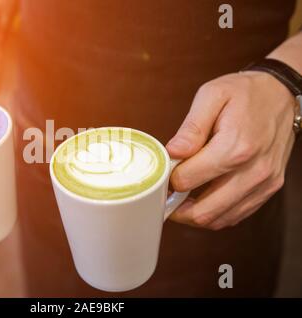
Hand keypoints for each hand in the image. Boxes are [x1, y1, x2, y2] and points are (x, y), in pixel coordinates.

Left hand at [166, 71, 295, 229]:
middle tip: (167, 196)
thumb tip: (172, 153)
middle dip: (177, 209)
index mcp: (235, 147)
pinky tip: (204, 200)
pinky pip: (237, 215)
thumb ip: (191, 128)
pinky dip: (216, 214)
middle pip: (204, 212)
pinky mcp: (270, 188)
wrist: (282, 93)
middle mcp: (253, 171)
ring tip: (182, 200)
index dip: (170, 179)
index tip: (165, 172)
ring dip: (195, 216)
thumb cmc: (245, 93)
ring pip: (220, 220)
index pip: (188, 180)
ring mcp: (264, 183)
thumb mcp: (212, 96)